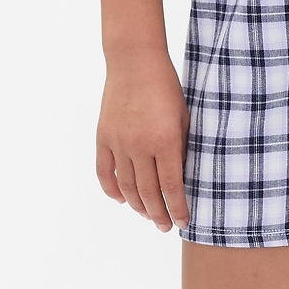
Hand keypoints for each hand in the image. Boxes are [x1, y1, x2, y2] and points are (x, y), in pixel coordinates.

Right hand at [96, 51, 189, 230]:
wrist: (135, 62)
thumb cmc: (167, 87)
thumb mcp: (184, 118)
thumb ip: (181, 148)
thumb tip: (180, 179)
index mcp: (166, 140)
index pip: (171, 187)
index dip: (178, 208)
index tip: (183, 222)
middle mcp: (140, 145)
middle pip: (148, 192)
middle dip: (159, 214)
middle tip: (165, 226)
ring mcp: (119, 142)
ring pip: (126, 186)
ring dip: (138, 206)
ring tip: (148, 215)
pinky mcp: (103, 137)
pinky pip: (105, 172)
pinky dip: (112, 190)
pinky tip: (121, 200)